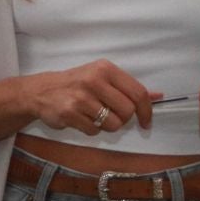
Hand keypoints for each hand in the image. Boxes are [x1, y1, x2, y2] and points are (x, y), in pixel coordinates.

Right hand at [23, 60, 158, 135]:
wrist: (41, 91)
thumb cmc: (77, 83)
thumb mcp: (102, 76)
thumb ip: (128, 87)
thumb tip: (157, 95)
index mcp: (105, 69)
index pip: (137, 93)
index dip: (146, 111)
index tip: (146, 122)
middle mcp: (94, 81)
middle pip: (127, 112)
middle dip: (123, 119)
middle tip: (112, 115)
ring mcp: (81, 98)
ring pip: (113, 124)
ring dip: (107, 125)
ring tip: (94, 115)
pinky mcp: (70, 114)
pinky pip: (95, 131)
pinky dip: (92, 129)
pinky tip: (82, 118)